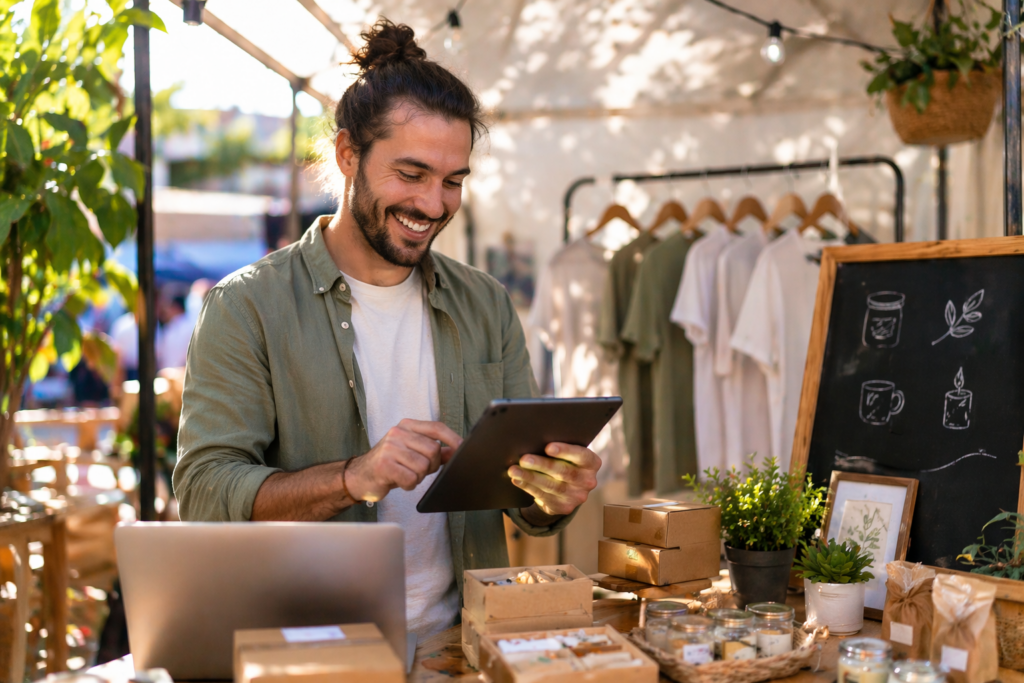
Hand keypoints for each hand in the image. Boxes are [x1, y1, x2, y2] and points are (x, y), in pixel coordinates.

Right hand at [346, 419, 461, 502]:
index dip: (453, 439)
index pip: (436, 428)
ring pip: (423, 466)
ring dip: (418, 477)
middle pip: (433, 450)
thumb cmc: (389, 464)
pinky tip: (399, 481)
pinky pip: (411, 479)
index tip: (463, 449)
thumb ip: (434, 451)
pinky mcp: (384, 465)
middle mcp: (397, 433)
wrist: (359, 477)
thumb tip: (456, 451)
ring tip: (405, 475)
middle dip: (431, 466)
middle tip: (418, 470)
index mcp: (407, 426)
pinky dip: (409, 485)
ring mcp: (389, 447)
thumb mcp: (412, 453)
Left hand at [509, 443, 600, 517]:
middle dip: (542, 465)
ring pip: (551, 486)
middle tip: (524, 459)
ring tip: (514, 470)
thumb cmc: (564, 461)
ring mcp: (577, 496)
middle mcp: (588, 481)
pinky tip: (517, 480)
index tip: (548, 447)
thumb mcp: (569, 455)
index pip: (582, 456)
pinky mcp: (564, 507)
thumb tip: (534, 440)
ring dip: (530, 477)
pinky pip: (544, 496)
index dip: (565, 451)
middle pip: (564, 472)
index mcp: (592, 463)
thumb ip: (559, 448)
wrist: (567, 488)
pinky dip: (528, 487)